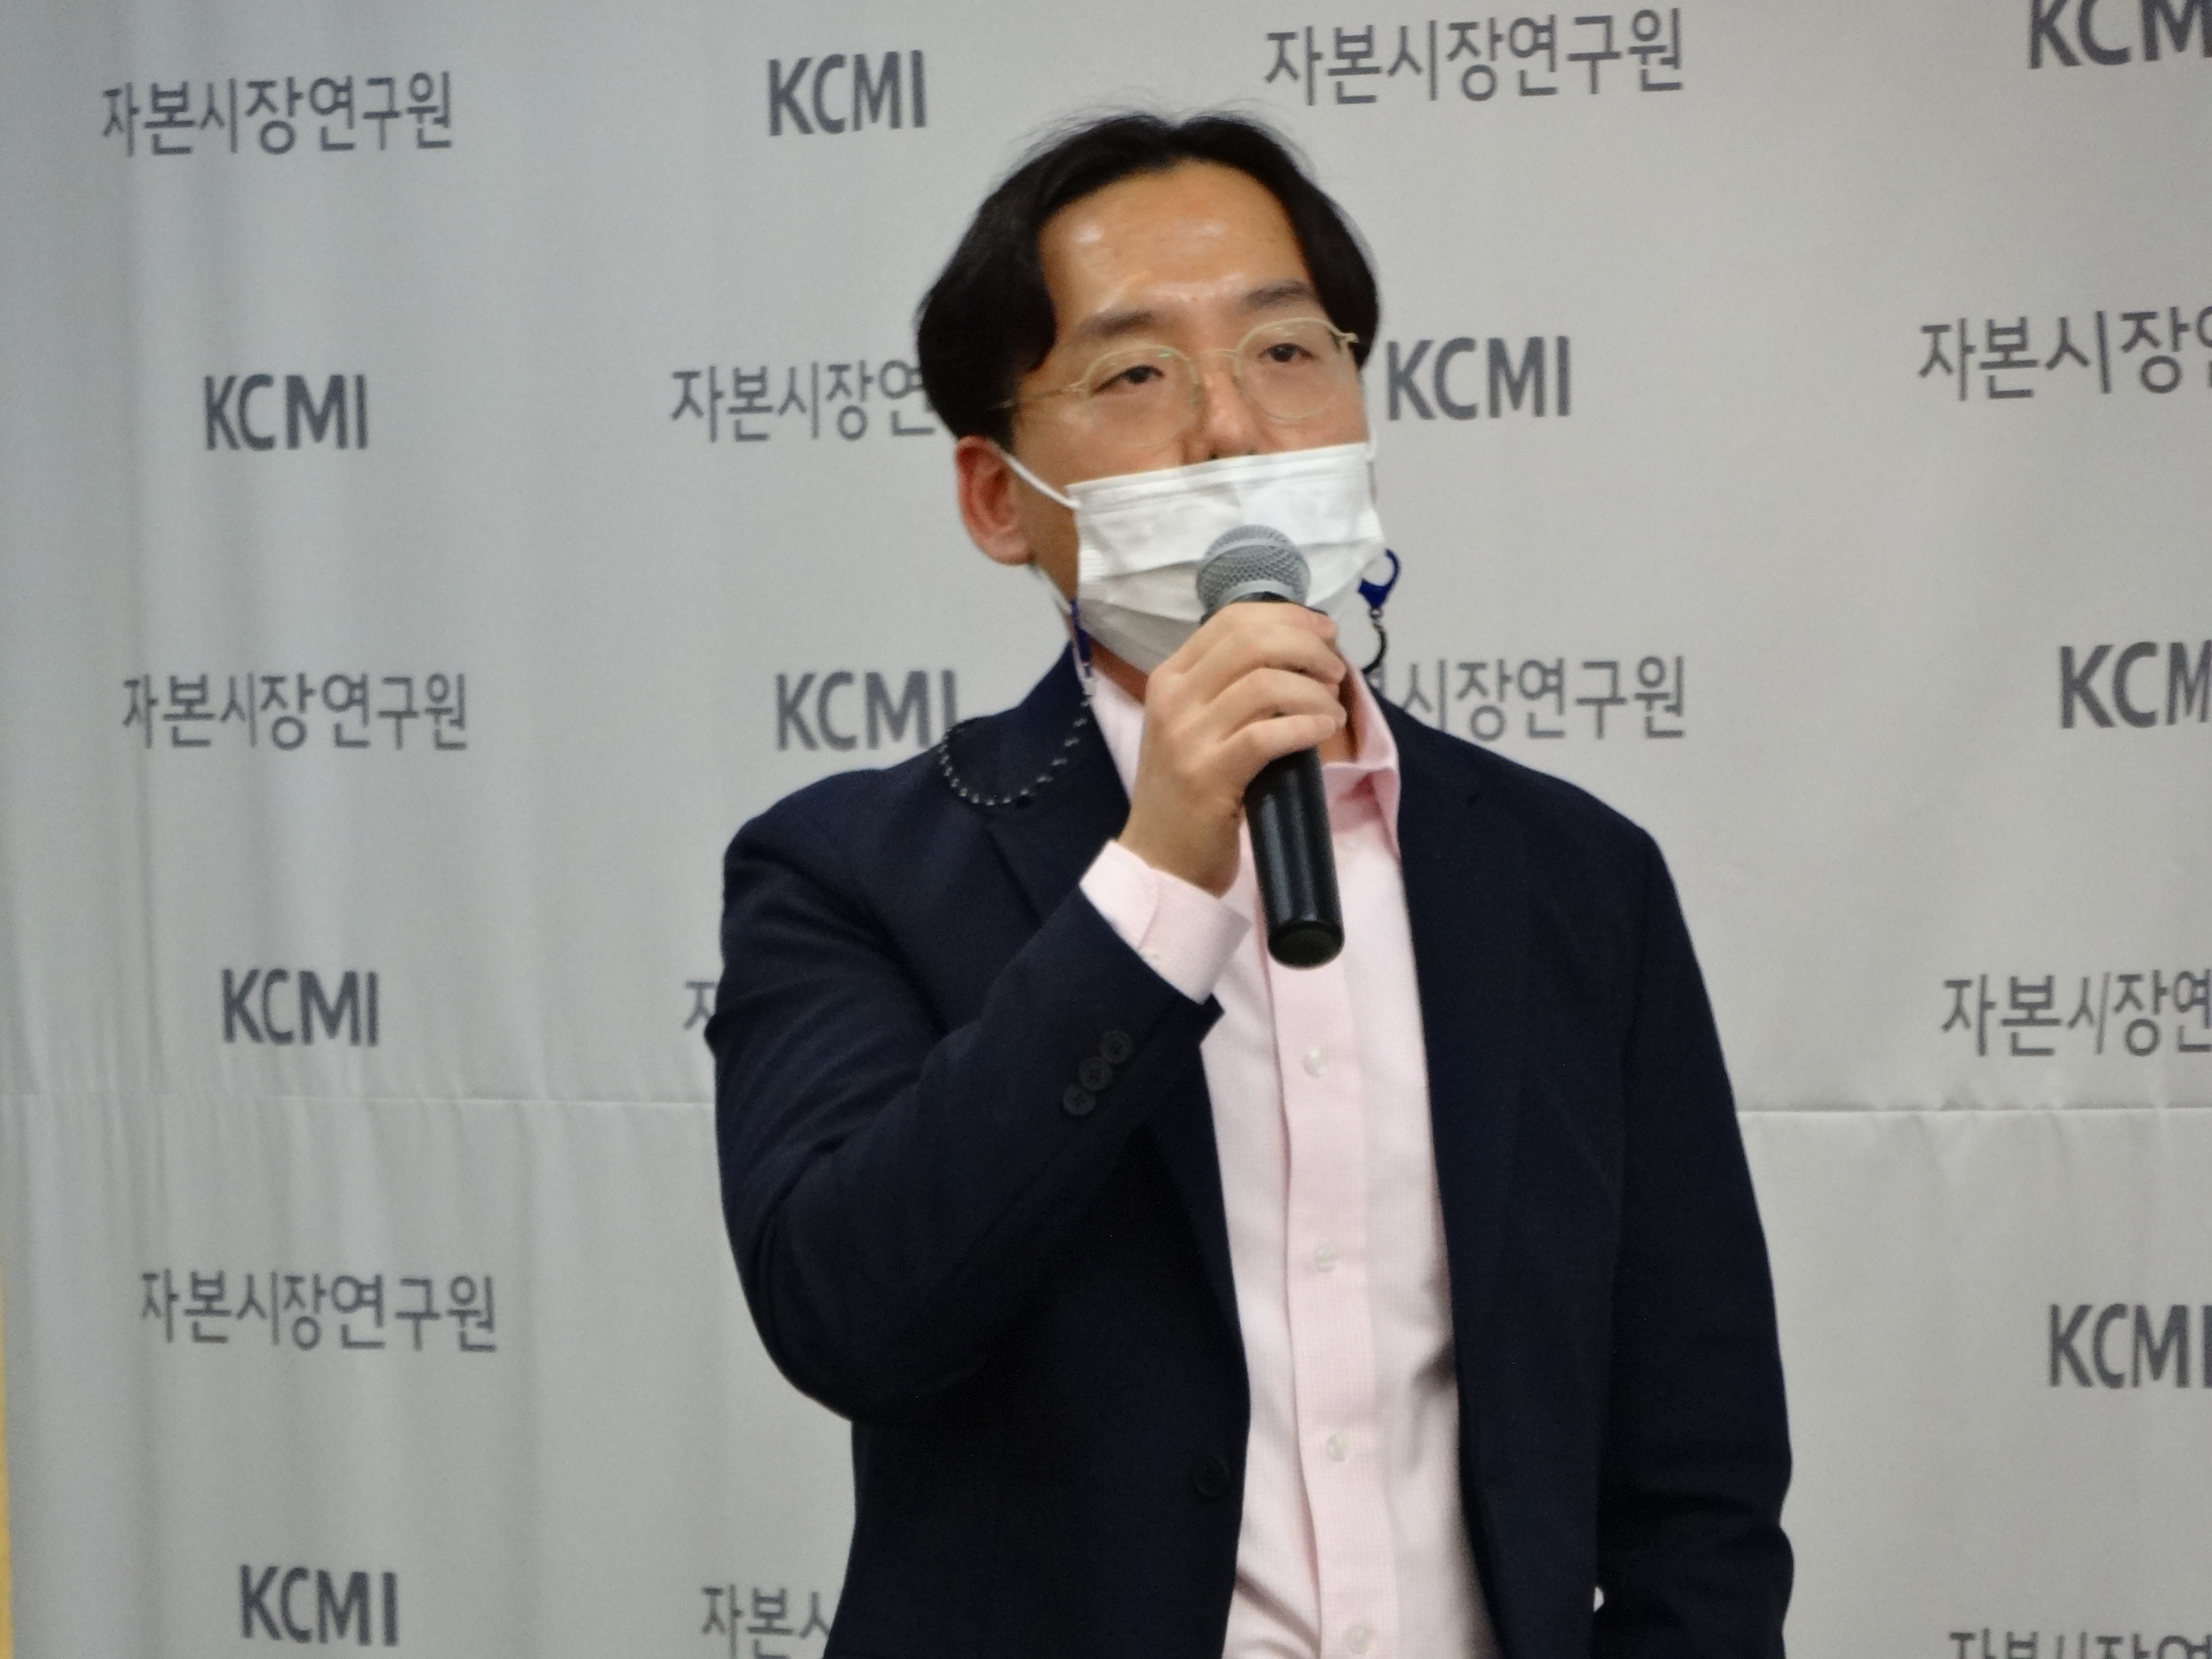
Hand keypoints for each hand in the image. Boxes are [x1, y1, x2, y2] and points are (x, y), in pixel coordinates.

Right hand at [1117, 604, 1347, 895]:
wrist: (1159, 859)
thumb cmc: (1188, 792)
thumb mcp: (1195, 726)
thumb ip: (1230, 687)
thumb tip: (1298, 653)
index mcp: (1170, 678)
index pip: (1232, 620)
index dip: (1289, 616)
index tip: (1324, 632)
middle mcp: (1173, 699)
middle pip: (1251, 641)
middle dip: (1308, 647)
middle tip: (1334, 672)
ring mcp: (1187, 738)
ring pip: (1265, 684)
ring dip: (1314, 692)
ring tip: (1332, 711)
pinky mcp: (1208, 777)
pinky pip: (1267, 735)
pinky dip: (1306, 727)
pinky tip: (1323, 732)